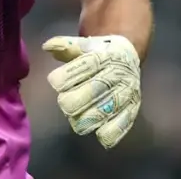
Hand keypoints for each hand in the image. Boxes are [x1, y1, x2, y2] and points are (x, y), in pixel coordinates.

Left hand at [43, 34, 141, 148]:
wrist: (128, 56)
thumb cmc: (99, 52)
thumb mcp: (84, 45)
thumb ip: (66, 47)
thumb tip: (47, 46)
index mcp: (105, 56)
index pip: (87, 66)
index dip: (68, 75)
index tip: (54, 81)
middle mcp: (117, 74)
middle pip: (95, 90)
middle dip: (75, 100)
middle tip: (64, 103)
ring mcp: (126, 92)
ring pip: (107, 109)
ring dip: (88, 118)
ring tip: (77, 119)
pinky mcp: (133, 108)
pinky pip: (124, 122)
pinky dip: (112, 131)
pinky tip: (100, 134)